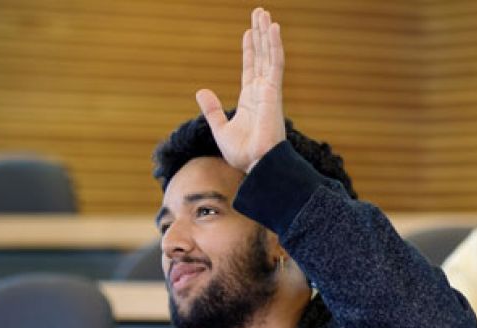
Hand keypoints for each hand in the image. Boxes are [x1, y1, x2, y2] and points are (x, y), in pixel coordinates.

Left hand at [196, 7, 285, 172]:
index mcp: (251, 100)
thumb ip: (213, 110)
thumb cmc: (243, 154)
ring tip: (264, 13)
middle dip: (260, 35)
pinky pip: (275, 63)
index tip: (248, 32)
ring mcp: (269, 90)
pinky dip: (275, 45)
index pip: (251, 69)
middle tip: (259, 13)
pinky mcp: (274, 91)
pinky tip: (273, 28)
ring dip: (267, 34)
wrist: (256, 164)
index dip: (250, 50)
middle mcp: (262, 92)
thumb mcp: (220, 129)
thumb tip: (201, 91)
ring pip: (269, 55)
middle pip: (261, 57)